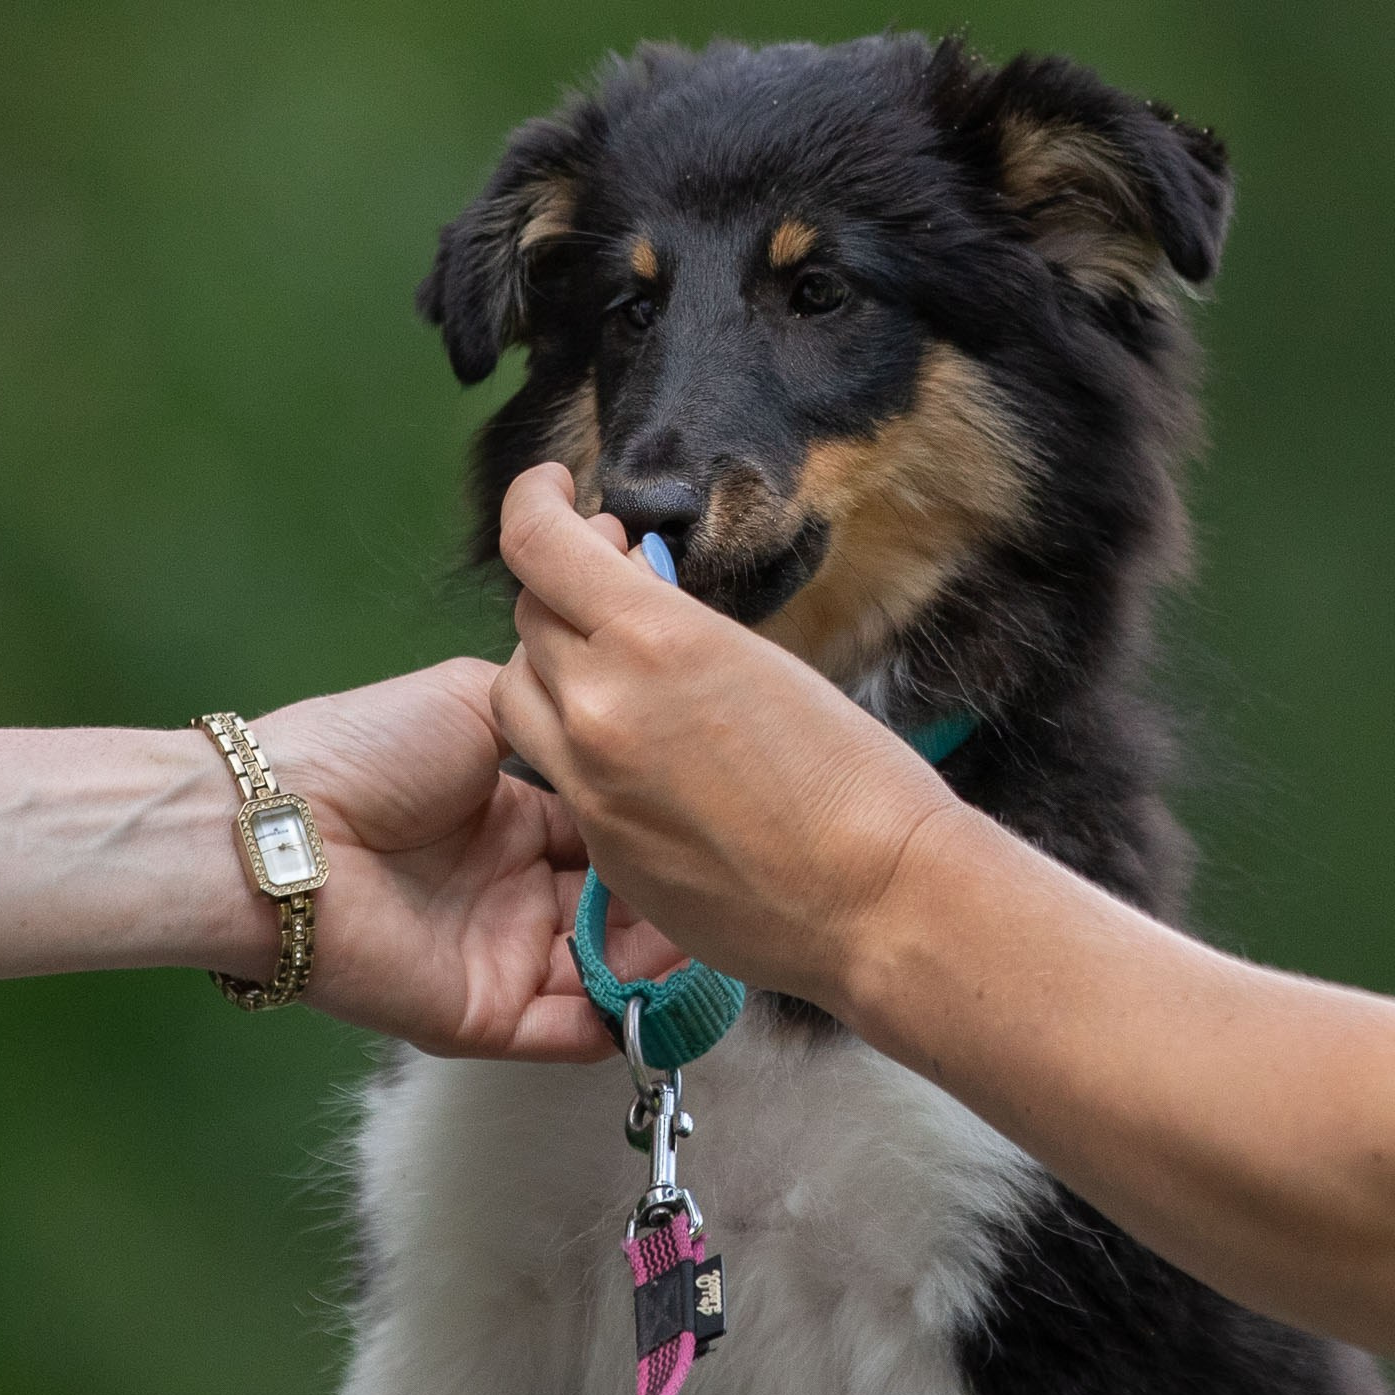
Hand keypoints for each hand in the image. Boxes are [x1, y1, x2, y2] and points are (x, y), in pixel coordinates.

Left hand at [252, 659, 674, 1061]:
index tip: (710, 830)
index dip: (656, 837)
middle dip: (671, 905)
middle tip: (721, 890)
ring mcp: (498, 958)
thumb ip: (550, 716)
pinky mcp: (479, 1016)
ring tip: (711, 939)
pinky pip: (565, 1033)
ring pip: (605, 975)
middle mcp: (512, 893)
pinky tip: (668, 998)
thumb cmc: (370, 750)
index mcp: (512, 820)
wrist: (284, 823)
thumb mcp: (475, 700)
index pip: (608, 840)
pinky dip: (620, 1024)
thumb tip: (613, 722)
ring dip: (659, 964)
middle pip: (617, 913)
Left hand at [486, 464, 971, 1007]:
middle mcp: (598, 707)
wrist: (877, 903)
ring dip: (550, 669)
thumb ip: (673, 625)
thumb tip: (630, 597)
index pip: (537, 543)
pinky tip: (641, 756)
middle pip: (528, 618)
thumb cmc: (856, 775)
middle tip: (610, 585)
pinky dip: (578, 747)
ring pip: (516, 696)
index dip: (535, 501)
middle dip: (563, 592)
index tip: (552, 491)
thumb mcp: (760, 660)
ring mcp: (587, 786)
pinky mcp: (598, 849)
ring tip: (610, 671)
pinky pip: (555, 774)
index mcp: (652, 639)